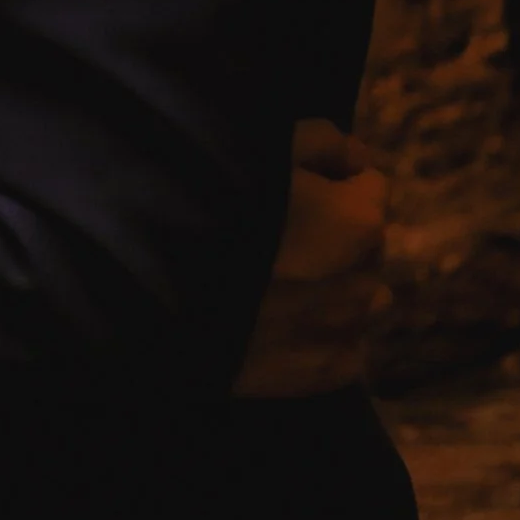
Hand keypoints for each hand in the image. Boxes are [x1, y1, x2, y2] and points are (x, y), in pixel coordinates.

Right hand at [230, 118, 390, 399]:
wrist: (148, 287)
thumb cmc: (205, 200)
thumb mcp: (263, 144)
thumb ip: (322, 142)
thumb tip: (357, 156)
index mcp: (357, 220)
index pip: (371, 187)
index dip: (332, 180)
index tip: (295, 184)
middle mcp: (362, 280)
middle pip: (363, 247)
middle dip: (335, 236)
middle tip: (278, 233)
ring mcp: (338, 335)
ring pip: (358, 304)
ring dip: (332, 289)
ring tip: (279, 284)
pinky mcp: (312, 377)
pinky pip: (342, 356)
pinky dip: (322, 340)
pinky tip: (280, 327)